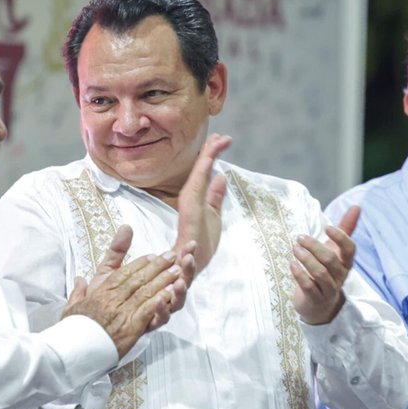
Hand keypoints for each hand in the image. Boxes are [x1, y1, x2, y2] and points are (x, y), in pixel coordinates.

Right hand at [63, 226, 186, 356]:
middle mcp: (112, 299)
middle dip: (157, 266)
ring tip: (177, 271)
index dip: (140, 263)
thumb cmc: (73, 330)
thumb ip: (79, 291)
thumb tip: (80, 278)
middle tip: (171, 256)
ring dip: (163, 280)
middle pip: (138, 278)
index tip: (152, 256)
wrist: (72, 350)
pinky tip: (170, 293)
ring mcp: (122, 312)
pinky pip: (146, 311)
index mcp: (100, 292)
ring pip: (145, 291)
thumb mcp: (72, 306)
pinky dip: (159, 301)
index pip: (123, 273)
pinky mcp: (129, 328)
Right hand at [174, 134, 229, 277]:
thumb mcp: (212, 217)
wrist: (184, 273)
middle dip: (210, 152)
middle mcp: (190, 204)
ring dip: (206, 159)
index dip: (212, 155)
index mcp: (195, 201)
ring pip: (197, 181)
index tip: (222, 138)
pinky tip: (215, 164)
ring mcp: (188, 214)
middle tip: (222, 134)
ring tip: (217, 143)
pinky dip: (204, 176)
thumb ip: (215, 197)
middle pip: (201, 172)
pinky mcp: (187, 226)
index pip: (204, 174)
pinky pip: (197, 190)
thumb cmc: (197, 246)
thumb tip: (220, 176)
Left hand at [291, 205, 359, 325]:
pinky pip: (309, 286)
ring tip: (295, 249)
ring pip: (320, 273)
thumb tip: (356, 206)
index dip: (341, 237)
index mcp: (346, 262)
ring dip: (306, 259)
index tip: (327, 227)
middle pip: (331, 260)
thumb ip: (345, 229)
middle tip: (300, 237)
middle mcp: (340, 276)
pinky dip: (299, 274)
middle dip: (315, 247)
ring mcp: (328, 289)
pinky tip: (292, 264)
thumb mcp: (336, 251)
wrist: (320, 306)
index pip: (350, 249)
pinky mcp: (315, 299)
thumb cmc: (327, 272)